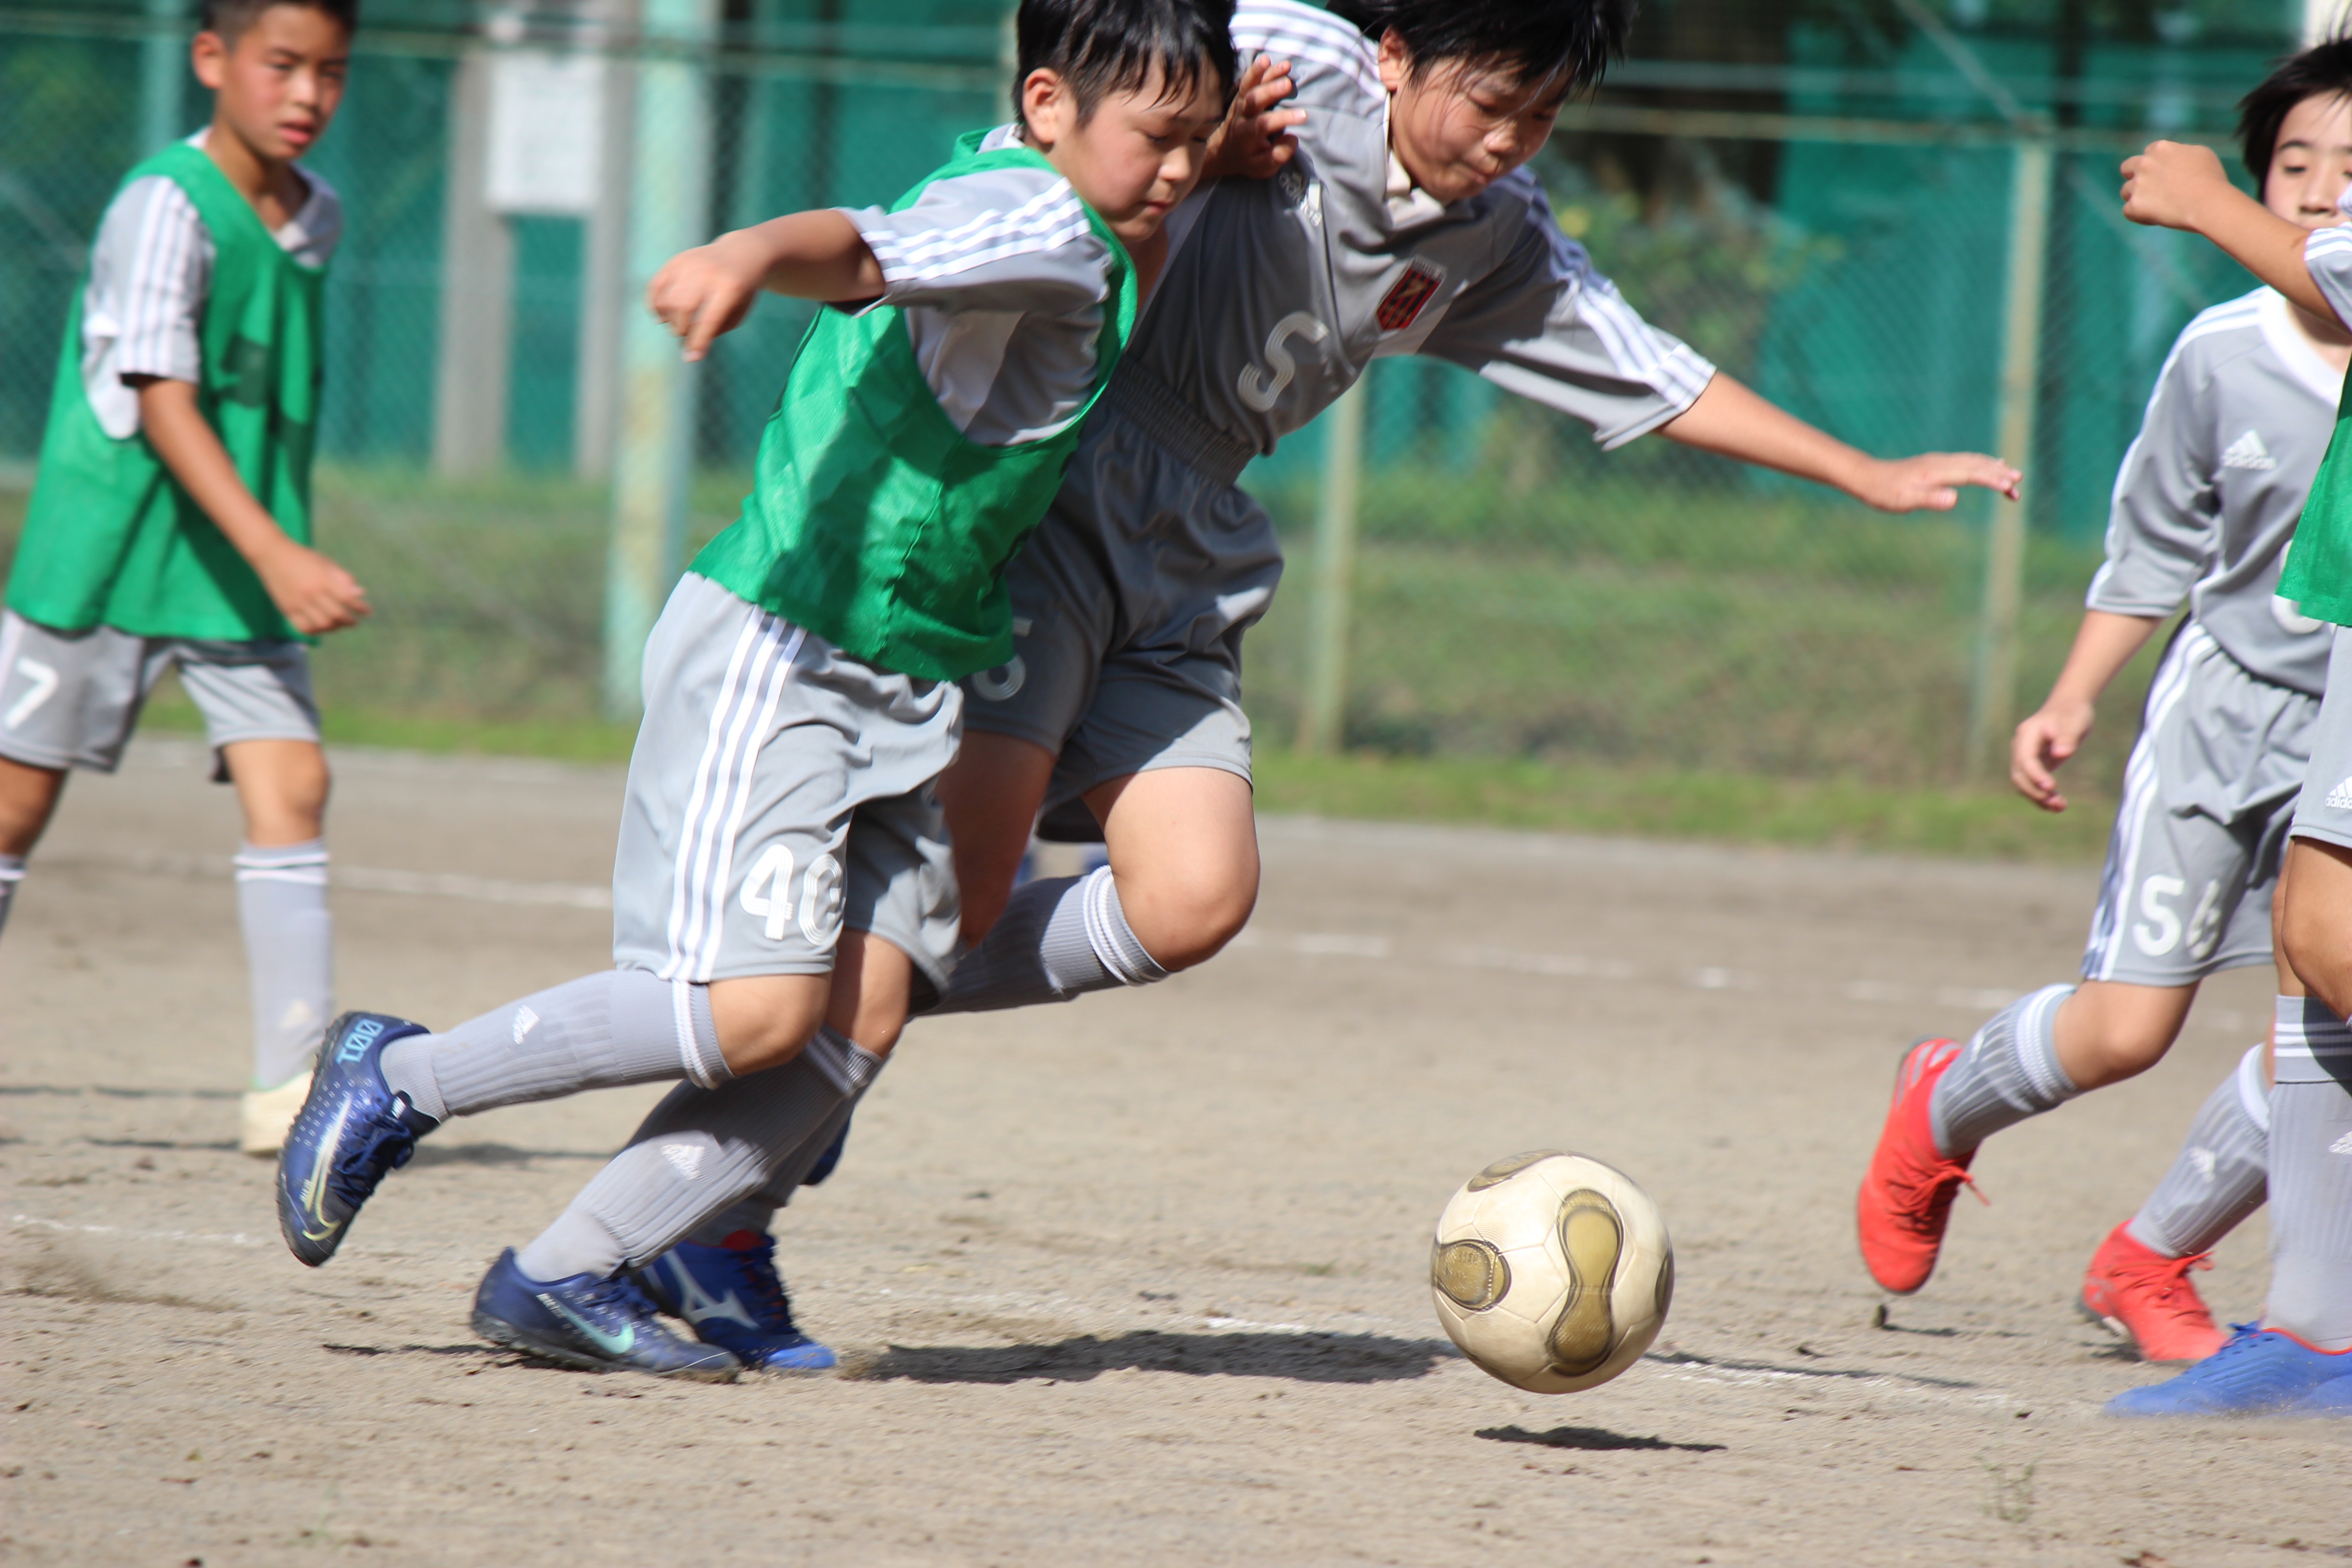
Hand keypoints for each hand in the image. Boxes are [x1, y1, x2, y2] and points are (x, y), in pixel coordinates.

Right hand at [257, 541, 369, 634]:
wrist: (271, 554)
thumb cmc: (303, 558)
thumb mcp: (325, 563)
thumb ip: (343, 578)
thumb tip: (361, 593)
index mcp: (323, 579)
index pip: (347, 599)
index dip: (360, 607)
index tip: (367, 611)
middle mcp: (311, 592)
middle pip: (336, 615)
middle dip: (349, 621)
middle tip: (354, 621)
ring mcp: (298, 602)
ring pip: (322, 625)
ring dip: (335, 628)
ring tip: (339, 624)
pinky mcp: (287, 609)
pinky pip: (305, 628)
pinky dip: (317, 631)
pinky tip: (322, 626)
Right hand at [647, 233, 769, 361]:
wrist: (741, 254)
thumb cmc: (740, 292)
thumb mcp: (737, 313)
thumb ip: (715, 331)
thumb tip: (689, 353)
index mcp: (730, 288)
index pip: (708, 320)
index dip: (698, 341)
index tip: (691, 358)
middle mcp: (708, 273)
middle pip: (683, 308)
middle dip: (681, 329)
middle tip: (685, 333)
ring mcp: (689, 264)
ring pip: (667, 299)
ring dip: (667, 319)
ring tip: (677, 323)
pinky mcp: (676, 261)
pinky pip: (655, 286)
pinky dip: (654, 305)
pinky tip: (662, 314)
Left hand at [1205, 55, 1304, 181]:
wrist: (1224, 149)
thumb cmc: (1249, 158)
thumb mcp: (1262, 167)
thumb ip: (1276, 157)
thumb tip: (1292, 139)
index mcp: (1246, 135)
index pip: (1264, 125)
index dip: (1283, 119)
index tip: (1304, 116)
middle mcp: (1241, 116)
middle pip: (1253, 101)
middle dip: (1270, 91)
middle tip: (1288, 85)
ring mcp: (1240, 103)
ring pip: (1250, 86)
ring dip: (1265, 74)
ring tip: (1284, 66)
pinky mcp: (1241, 94)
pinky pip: (1248, 80)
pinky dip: (1258, 69)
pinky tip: (1268, 59)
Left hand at [1848, 452, 2021, 511]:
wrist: (1867, 477)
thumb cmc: (1884, 492)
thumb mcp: (1904, 501)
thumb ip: (1930, 499)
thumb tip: (1954, 500)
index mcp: (1937, 472)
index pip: (1972, 474)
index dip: (1993, 479)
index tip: (2010, 487)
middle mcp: (1941, 462)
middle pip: (1977, 464)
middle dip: (1999, 473)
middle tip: (2019, 484)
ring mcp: (1939, 461)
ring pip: (1973, 460)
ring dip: (1993, 467)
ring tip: (2013, 475)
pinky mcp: (1936, 464)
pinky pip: (1965, 460)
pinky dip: (1981, 463)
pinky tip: (1988, 465)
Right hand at [2010, 696, 2094, 811]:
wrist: (2068, 709)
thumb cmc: (2072, 713)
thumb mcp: (2075, 721)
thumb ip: (2068, 736)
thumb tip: (2061, 753)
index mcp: (2027, 734)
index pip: (2025, 759)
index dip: (2035, 774)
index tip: (2051, 786)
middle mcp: (2021, 748)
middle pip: (2020, 775)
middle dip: (2036, 791)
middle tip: (2057, 804)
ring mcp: (2025, 758)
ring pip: (2024, 784)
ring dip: (2039, 798)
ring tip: (2061, 807)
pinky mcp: (2034, 767)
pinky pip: (2032, 785)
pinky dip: (2043, 796)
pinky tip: (2058, 806)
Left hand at [2121, 140, 2232, 232]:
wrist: (2209, 202)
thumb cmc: (2211, 179)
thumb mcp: (2200, 154)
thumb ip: (2181, 152)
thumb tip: (2175, 155)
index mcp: (2160, 148)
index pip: (2148, 153)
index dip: (2154, 164)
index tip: (2163, 175)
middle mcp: (2144, 163)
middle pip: (2127, 168)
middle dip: (2134, 177)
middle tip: (2147, 189)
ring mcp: (2137, 185)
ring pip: (2126, 191)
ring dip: (2137, 198)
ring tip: (2156, 206)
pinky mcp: (2135, 205)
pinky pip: (2127, 211)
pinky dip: (2139, 216)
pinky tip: (2155, 218)